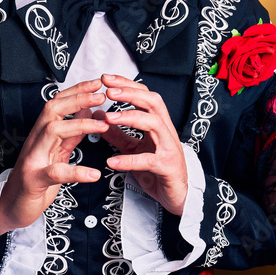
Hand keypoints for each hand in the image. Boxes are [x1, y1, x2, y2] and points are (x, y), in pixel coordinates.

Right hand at [0, 79, 107, 240]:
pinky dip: (76, 172)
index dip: (77, 90)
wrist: (11, 209)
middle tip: (102, 94)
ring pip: (52, 131)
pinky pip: (55, 172)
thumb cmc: (35, 180)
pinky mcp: (34, 181)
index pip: (58, 103)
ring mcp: (32, 159)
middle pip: (53, 109)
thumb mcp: (56, 153)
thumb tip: (87, 111)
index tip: (98, 82)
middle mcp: (35, 141)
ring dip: (80, 125)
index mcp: (41, 134)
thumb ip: (71, 134)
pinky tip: (94, 174)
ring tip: (103, 125)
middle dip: (78, 98)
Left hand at [98, 74, 188, 215]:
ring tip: (109, 118)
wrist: (177, 195)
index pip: (145, 95)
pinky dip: (129, 161)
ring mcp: (169, 147)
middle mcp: (166, 131)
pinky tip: (112, 162)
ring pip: (154, 123)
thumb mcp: (133, 149)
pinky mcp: (167, 166)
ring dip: (130, 118)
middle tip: (109, 90)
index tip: (107, 79)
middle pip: (153, 102)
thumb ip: (117, 134)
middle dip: (131, 93)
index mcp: (158, 123)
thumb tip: (98, 117)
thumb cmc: (157, 170)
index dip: (127, 85)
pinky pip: (148, 160)